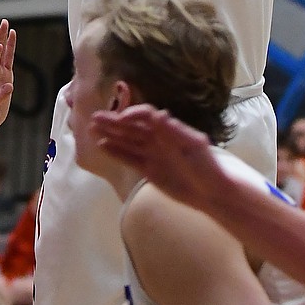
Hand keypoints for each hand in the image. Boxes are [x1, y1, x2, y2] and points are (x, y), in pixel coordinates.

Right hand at [91, 105, 225, 217]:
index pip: (146, 116)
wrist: (212, 191)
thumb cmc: (207, 165)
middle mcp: (157, 138)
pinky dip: (115, 152)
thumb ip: (176, 130)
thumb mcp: (195, 145)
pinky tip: (102, 146)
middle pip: (132, 126)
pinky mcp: (148, 169)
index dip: (132, 114)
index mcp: (168, 129)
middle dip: (113, 122)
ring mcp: (151, 153)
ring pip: (126, 141)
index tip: (120, 119)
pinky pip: (128, 158)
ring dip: (110, 134)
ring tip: (92, 129)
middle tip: (94, 118)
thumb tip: (159, 113)